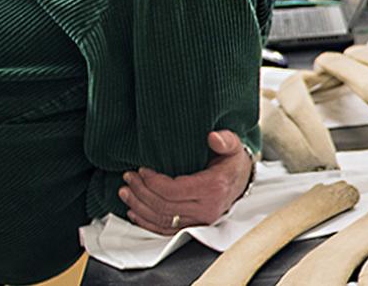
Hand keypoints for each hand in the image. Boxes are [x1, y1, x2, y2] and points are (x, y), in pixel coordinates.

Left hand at [118, 130, 252, 234]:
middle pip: (164, 206)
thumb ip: (225, 139)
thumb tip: (213, 137)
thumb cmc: (232, 163)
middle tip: (129, 178)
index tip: (141, 170)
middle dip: (141, 192)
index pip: (174, 190)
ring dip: (139, 207)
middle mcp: (207, 208)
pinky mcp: (194, 226)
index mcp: (214, 188)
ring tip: (125, 192)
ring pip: (162, 219)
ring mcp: (200, 221)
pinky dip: (147, 223)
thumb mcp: (233, 146)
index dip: (153, 182)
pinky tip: (135, 212)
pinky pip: (166, 230)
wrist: (241, 181)